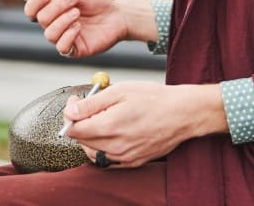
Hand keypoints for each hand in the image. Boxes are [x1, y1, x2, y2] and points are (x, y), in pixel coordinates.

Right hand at [25, 0, 129, 57]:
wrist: (118, 13)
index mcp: (52, 9)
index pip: (32, 9)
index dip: (36, 1)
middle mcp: (55, 24)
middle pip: (40, 19)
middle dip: (56, 7)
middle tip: (74, 1)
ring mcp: (64, 37)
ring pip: (49, 33)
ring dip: (63, 20)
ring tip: (78, 13)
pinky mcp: (74, 50)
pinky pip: (61, 47)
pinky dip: (68, 35)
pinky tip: (79, 27)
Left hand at [61, 82, 227, 167]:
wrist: (183, 113)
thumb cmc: (154, 98)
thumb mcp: (120, 91)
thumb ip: (92, 103)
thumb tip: (70, 112)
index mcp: (110, 126)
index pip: (74, 130)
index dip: (71, 114)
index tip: (77, 102)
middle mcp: (116, 146)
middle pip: (82, 141)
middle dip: (81, 123)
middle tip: (91, 106)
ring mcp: (125, 157)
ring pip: (94, 151)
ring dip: (92, 136)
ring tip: (104, 118)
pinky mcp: (134, 162)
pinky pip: (109, 159)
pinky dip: (105, 147)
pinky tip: (114, 131)